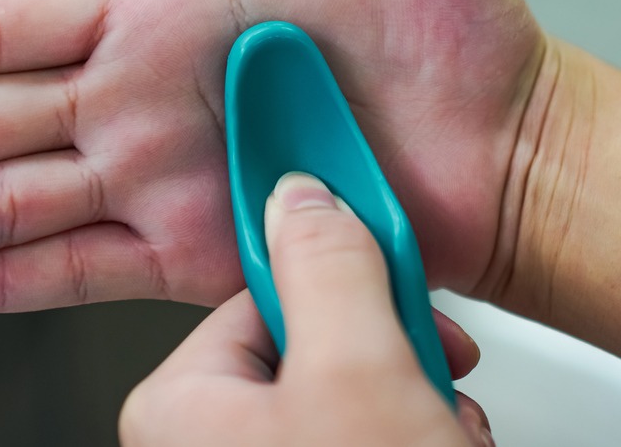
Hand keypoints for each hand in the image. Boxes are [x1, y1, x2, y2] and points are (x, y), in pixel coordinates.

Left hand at [120, 172, 493, 446]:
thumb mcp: (357, 374)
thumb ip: (330, 268)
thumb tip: (311, 198)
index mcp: (179, 406)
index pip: (265, 292)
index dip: (345, 280)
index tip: (397, 279)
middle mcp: (206, 436)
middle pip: (316, 338)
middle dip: (391, 351)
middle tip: (431, 367)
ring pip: (352, 387)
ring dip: (414, 393)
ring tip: (441, 422)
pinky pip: (364, 428)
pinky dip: (410, 428)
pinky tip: (440, 440)